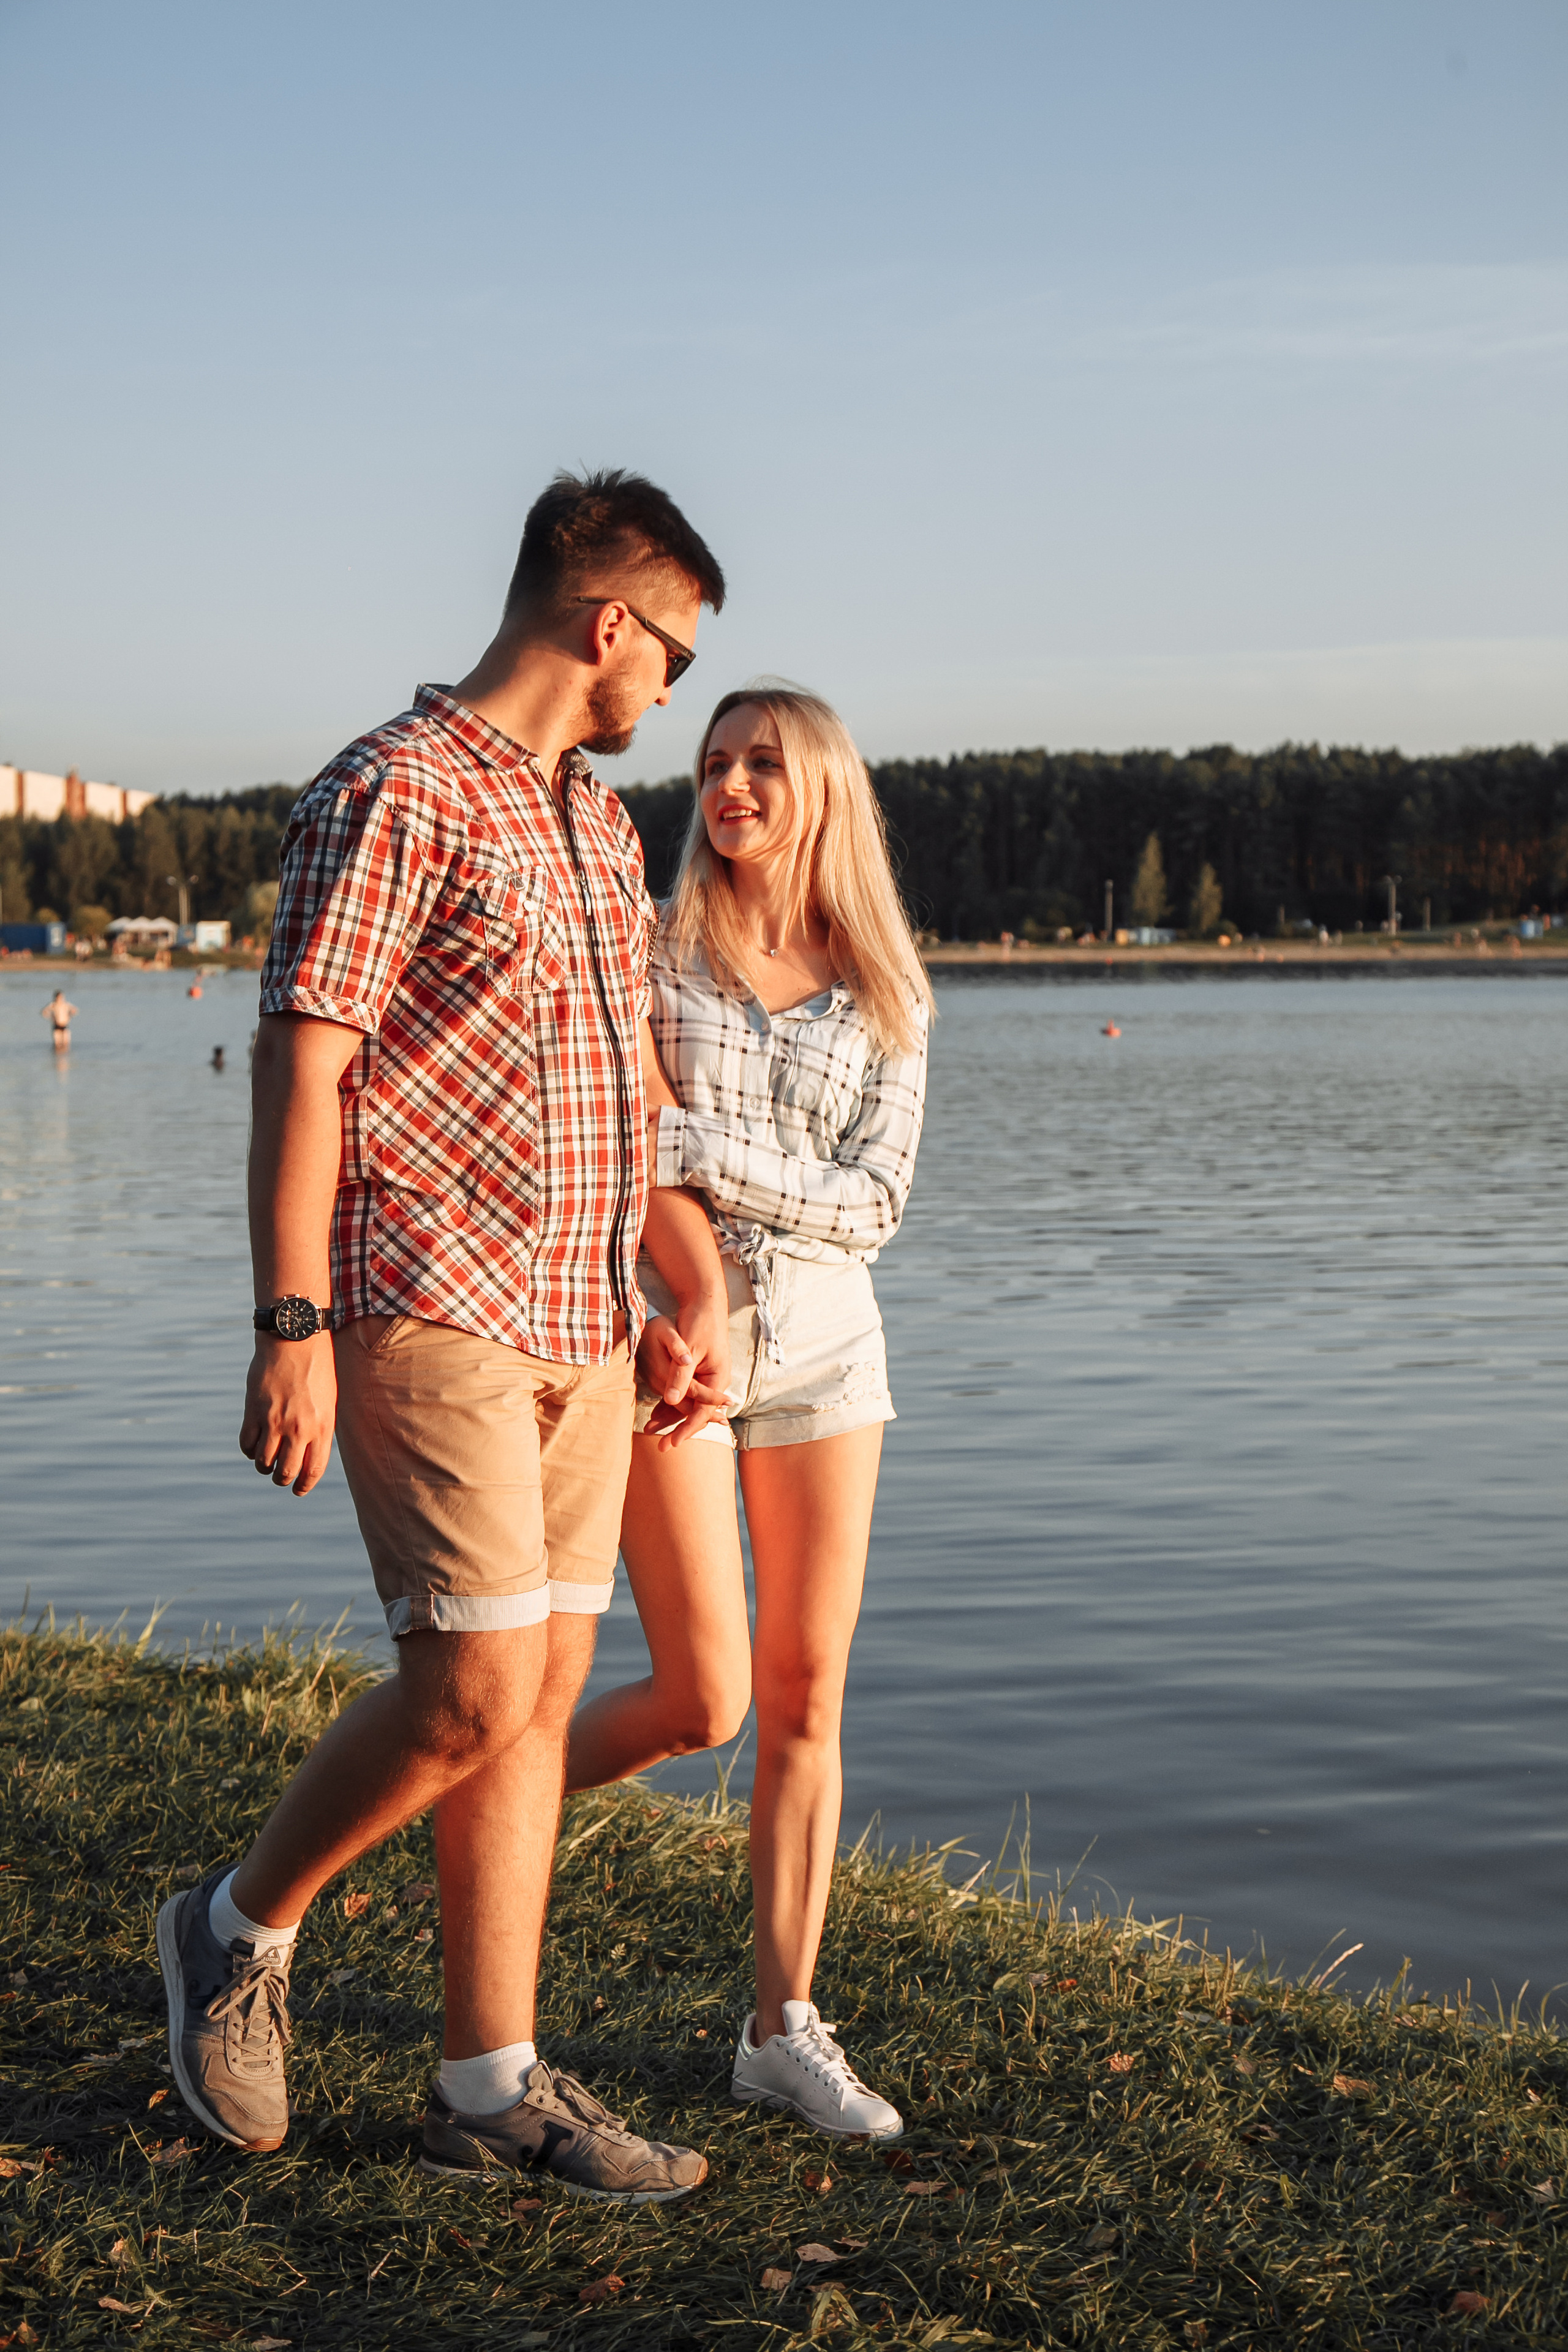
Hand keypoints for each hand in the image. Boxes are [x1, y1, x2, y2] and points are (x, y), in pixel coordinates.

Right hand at [239, 1334, 337, 1495]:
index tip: (297, 1491)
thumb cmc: (316, 1370)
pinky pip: (246, 1444)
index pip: (312, 1471)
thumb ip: (320, 1429)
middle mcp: (298, 1428)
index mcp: (322, 1427)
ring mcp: (274, 1421)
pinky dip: (249, 1450)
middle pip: (286, 1472)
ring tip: (266, 1461)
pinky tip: (253, 1445)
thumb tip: (309, 1456)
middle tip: (279, 1476)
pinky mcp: (253, 1412)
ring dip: (263, 1466)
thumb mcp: (328, 1402)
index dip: (303, 1486)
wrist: (295, 1341)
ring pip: (263, 1462)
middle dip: (282, 1479)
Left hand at [636, 1300, 732, 1450]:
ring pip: (687, 1404)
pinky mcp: (695, 1373)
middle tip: (661, 1447)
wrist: (704, 1303)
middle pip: (696, 1412)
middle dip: (678, 1427)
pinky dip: (669, 1402)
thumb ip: (680, 1376)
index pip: (703, 1411)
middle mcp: (714, 1381)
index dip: (688, 1429)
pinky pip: (683, 1393)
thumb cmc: (699, 1323)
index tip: (673, 1443)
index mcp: (719, 1379)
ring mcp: (705, 1378)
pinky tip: (655, 1413)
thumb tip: (671, 1401)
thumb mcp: (689, 1350)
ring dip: (671, 1417)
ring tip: (651, 1431)